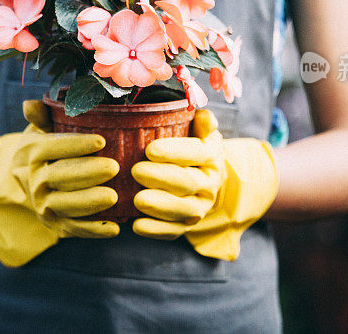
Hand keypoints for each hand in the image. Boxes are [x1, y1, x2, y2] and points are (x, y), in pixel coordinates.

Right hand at [0, 100, 119, 267]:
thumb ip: (42, 116)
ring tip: (114, 197)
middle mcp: (35, 180)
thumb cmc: (46, 149)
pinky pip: (74, 229)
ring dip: (90, 202)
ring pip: (67, 204)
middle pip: (61, 176)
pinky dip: (93, 231)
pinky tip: (115, 227)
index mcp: (32, 153)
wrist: (28, 182)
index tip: (100, 140)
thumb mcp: (40, 130)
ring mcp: (44, 205)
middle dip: (88, 173)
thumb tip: (31, 104)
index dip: (76, 144)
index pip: (52, 147)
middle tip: (113, 167)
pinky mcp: (56, 225)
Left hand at [131, 110, 278, 260]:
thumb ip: (201, 122)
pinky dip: (156, 230)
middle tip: (136, 171)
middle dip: (161, 177)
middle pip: (187, 182)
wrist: (205, 179)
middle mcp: (209, 183)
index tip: (150, 149)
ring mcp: (200, 207)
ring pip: (183, 209)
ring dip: (160, 206)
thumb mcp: (199, 131)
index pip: (195, 152)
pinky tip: (137, 226)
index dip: (174, 151)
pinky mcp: (187, 225)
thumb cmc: (191, 148)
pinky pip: (174, 231)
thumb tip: (204, 116)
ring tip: (137, 200)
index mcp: (212, 155)